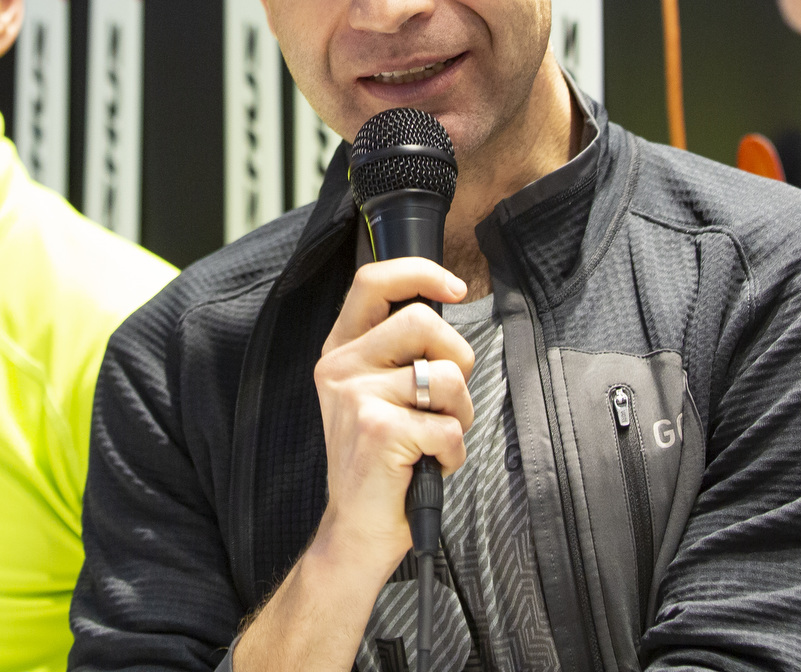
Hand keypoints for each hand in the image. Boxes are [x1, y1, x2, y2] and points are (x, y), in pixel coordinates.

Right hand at [232, 258, 474, 671]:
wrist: (356, 529)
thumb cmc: (381, 463)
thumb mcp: (376, 395)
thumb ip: (398, 353)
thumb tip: (446, 311)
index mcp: (340, 350)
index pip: (372, 282)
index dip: (420, 272)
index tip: (455, 288)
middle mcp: (341, 367)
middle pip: (422, 321)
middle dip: (457, 358)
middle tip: (447, 398)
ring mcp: (356, 397)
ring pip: (445, 376)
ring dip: (460, 414)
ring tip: (436, 439)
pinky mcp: (378, 430)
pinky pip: (449, 427)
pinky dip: (454, 453)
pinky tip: (429, 466)